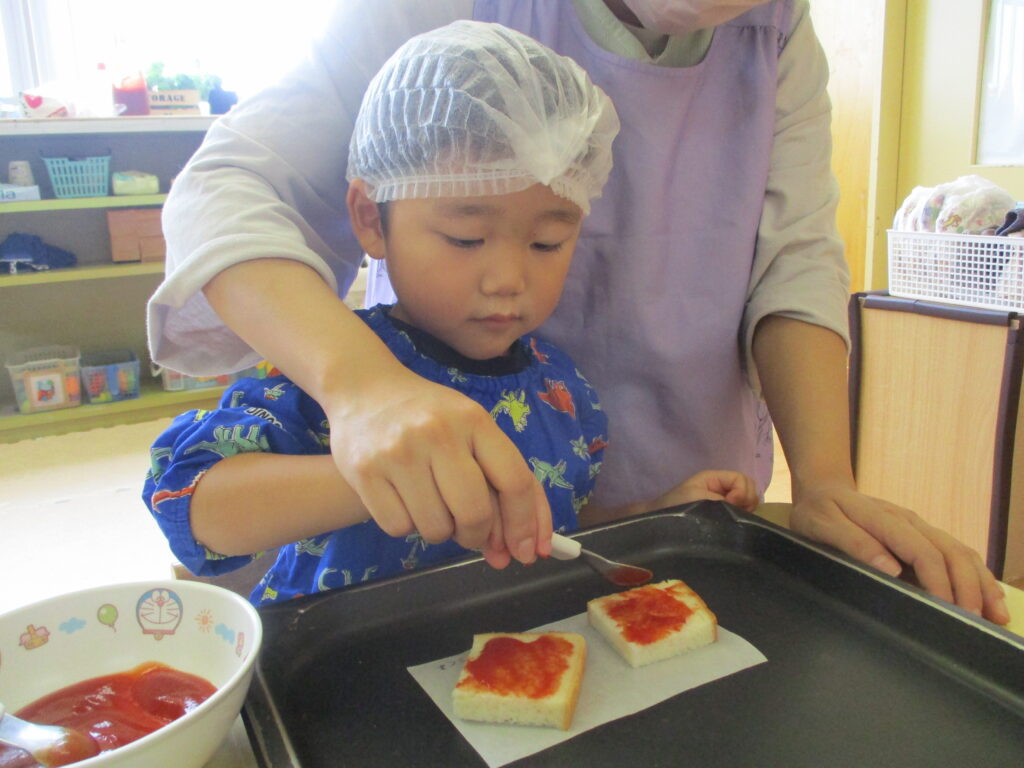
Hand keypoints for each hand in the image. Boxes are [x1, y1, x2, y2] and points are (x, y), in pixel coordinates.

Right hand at [327, 370, 551, 566]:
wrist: (362, 388)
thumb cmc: (428, 414)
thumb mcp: (471, 429)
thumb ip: (501, 481)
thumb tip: (522, 546)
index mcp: (474, 420)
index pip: (514, 481)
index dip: (525, 523)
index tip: (528, 551)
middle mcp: (437, 433)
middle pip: (475, 513)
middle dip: (478, 535)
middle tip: (470, 532)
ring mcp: (398, 453)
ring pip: (436, 529)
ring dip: (440, 530)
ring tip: (431, 503)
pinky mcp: (364, 472)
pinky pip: (399, 528)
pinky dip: (407, 525)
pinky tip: (403, 499)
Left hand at [651, 470, 758, 512]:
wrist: (661, 522)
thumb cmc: (676, 505)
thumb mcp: (697, 496)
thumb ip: (720, 499)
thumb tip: (738, 508)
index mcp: (715, 479)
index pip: (741, 479)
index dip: (741, 491)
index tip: (731, 502)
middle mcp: (722, 488)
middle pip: (749, 488)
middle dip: (747, 500)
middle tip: (736, 512)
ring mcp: (724, 501)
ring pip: (747, 501)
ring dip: (746, 508)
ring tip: (735, 518)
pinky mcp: (724, 514)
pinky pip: (742, 512)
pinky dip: (743, 516)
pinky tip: (734, 523)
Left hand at [789, 482, 1009, 624]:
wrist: (822, 489)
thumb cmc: (818, 511)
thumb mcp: (822, 525)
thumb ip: (853, 542)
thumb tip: (890, 568)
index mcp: (885, 519)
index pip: (922, 551)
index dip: (940, 582)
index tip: (949, 609)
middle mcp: (909, 521)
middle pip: (951, 552)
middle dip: (969, 587)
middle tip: (977, 622)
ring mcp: (918, 527)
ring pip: (960, 552)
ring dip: (981, 582)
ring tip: (996, 615)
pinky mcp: (921, 534)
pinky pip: (955, 552)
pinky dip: (975, 574)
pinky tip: (987, 596)